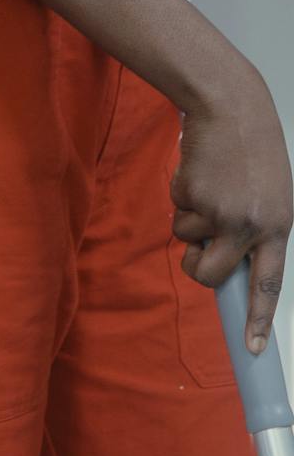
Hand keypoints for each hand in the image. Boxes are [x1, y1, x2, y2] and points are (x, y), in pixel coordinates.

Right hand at [172, 66, 293, 352]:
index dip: (260, 318)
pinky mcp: (194, 198)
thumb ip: (254, 231)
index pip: (270, 284)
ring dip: (188, 221)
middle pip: (212, 275)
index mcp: (279, 226)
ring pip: (188, 241)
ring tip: (209, 188)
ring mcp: (222, 212)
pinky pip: (177, 214)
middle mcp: (253, 225)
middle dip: (196, 266)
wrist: (230, 107)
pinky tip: (199, 175)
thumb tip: (224, 264)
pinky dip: (180, 198)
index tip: (255, 348)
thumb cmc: (250, 152)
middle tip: (196, 249)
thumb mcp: (268, 195)